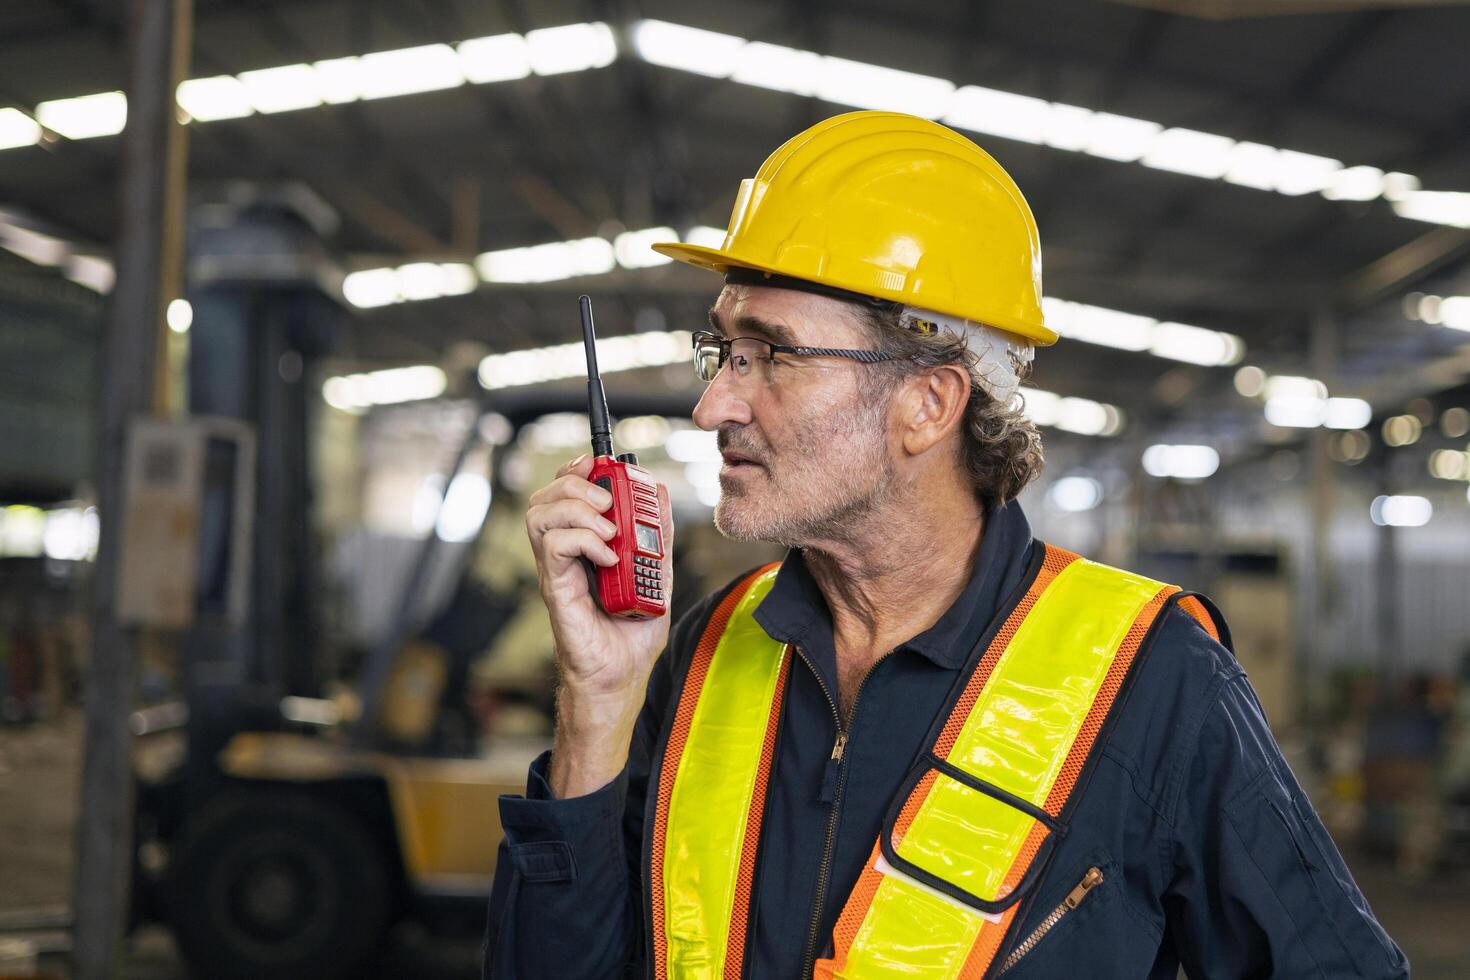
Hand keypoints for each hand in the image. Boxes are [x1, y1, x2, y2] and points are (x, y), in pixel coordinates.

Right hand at [524, 454, 674, 795]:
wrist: (623, 677)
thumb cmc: (633, 633)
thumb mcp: (658, 574)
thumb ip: (657, 535)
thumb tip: (660, 494)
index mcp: (585, 544)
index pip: (564, 492)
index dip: (577, 470)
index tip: (599, 465)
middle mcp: (564, 553)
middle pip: (546, 495)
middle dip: (577, 484)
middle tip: (610, 503)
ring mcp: (557, 570)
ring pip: (540, 514)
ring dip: (577, 510)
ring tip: (608, 530)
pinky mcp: (556, 589)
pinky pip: (554, 547)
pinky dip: (584, 541)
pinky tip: (608, 557)